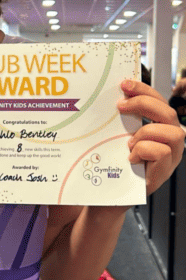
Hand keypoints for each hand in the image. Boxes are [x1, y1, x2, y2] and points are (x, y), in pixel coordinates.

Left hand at [118, 79, 184, 194]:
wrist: (107, 196)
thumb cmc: (112, 165)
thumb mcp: (116, 137)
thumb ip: (120, 121)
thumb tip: (109, 98)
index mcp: (159, 128)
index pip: (160, 102)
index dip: (144, 90)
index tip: (124, 84)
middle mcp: (169, 141)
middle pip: (169, 113)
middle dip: (145, 103)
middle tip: (121, 106)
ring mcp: (170, 157)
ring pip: (172, 132)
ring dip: (146, 132)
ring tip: (129, 142)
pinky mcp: (164, 172)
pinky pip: (162, 151)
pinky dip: (144, 151)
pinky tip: (131, 158)